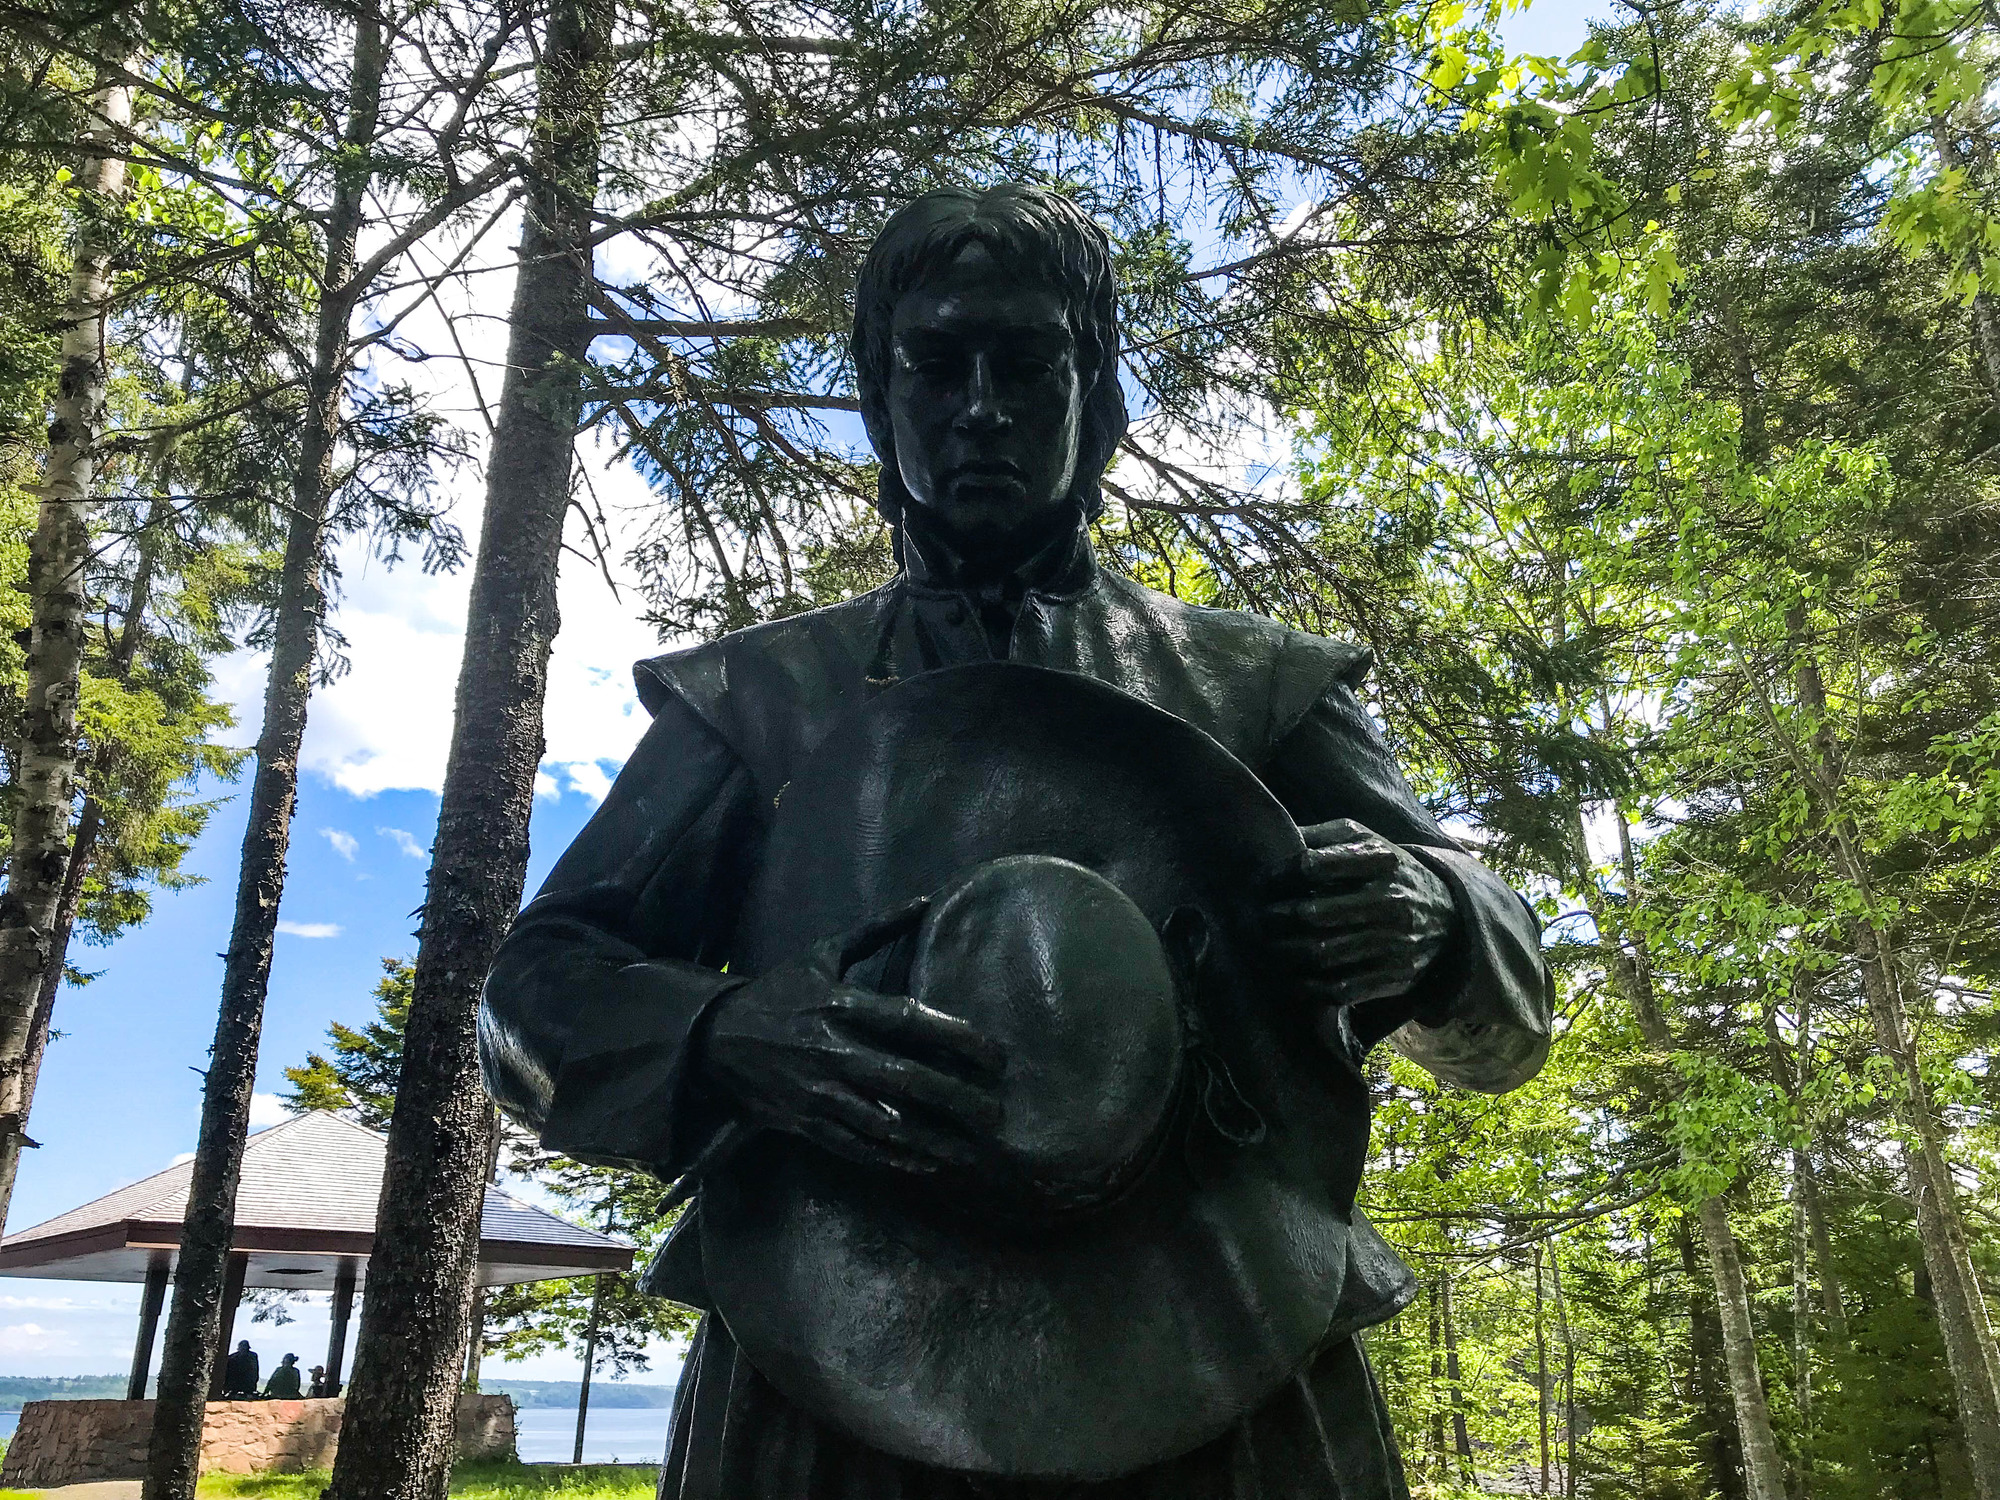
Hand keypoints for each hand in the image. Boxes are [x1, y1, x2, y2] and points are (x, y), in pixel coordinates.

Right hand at [701, 900, 1006, 1176]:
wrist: (714, 1039)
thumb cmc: (779, 993)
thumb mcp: (823, 955)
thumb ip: (877, 929)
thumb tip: (927, 900)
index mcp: (840, 1005)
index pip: (910, 1021)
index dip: (957, 1038)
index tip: (996, 1055)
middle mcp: (833, 1050)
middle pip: (905, 1079)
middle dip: (956, 1098)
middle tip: (995, 1114)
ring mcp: (819, 1091)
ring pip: (885, 1122)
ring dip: (931, 1139)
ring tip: (971, 1150)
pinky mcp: (808, 1122)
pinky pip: (856, 1146)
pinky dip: (893, 1158)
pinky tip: (927, 1162)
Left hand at [1264, 820, 1458, 1010]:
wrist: (1449, 914)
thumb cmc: (1389, 871)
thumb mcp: (1366, 840)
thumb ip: (1323, 836)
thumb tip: (1276, 837)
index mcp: (1378, 860)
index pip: (1312, 865)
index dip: (1278, 875)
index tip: (1262, 883)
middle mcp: (1389, 901)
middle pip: (1312, 913)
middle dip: (1275, 918)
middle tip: (1257, 919)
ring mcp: (1393, 941)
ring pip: (1321, 953)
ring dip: (1284, 953)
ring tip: (1267, 946)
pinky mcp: (1394, 975)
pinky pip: (1339, 988)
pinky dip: (1307, 986)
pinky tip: (1291, 977)